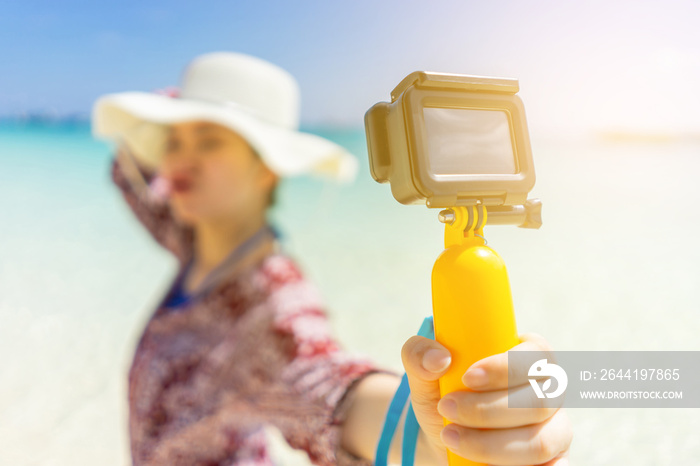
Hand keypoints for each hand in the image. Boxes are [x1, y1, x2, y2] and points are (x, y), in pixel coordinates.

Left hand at [401, 333, 572, 464]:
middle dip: (488, 410)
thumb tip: (438, 359)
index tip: (468, 378)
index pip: (536, 354)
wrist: (444, 434)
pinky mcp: (553, 459)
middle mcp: (551, 390)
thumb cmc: (442, 392)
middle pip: (539, 401)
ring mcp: (556, 427)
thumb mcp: (423, 370)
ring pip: (540, 442)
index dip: (506, 367)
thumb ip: (419, 353)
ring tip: (451, 438)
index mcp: (529, 355)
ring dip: (491, 445)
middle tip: (448, 409)